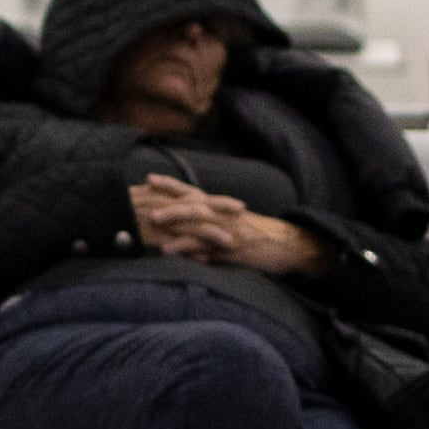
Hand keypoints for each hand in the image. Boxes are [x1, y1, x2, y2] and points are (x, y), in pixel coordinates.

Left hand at [131, 176, 323, 275]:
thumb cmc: (256, 241)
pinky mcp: (230, 245)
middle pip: (191, 201)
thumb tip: (187, 250)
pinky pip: (205, 245)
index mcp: (219, 209)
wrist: (285, 247)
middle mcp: (221, 214)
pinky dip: (186, 246)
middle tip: (143, 194)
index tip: (149, 178)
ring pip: (197, 219)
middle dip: (166, 197)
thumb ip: (207, 240)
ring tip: (151, 221)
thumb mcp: (229, 234)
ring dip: (174, 218)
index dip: (171, 185)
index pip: (191, 192)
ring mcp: (226, 228)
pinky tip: (170, 249)